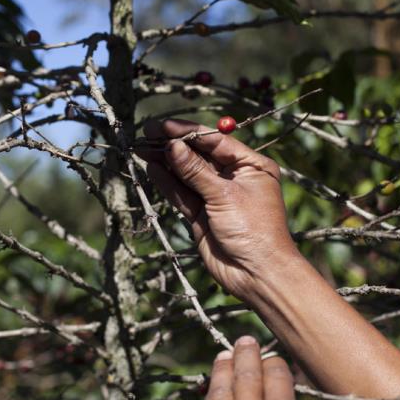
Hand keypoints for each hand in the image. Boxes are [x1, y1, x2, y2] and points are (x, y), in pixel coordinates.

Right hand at [139, 119, 299, 300]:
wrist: (257, 274)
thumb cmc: (254, 230)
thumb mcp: (225, 195)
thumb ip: (195, 171)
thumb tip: (172, 145)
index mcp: (250, 165)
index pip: (215, 141)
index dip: (187, 132)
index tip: (162, 126)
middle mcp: (234, 177)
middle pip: (199, 155)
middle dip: (173, 145)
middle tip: (146, 133)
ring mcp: (217, 197)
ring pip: (187, 174)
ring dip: (166, 161)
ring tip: (141, 148)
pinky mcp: (202, 215)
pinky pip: (182, 194)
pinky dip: (167, 182)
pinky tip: (152, 168)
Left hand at [189, 336, 309, 399]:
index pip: (276, 375)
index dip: (276, 363)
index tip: (274, 360)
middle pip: (246, 375)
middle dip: (246, 354)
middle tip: (245, 342)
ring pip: (220, 391)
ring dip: (223, 370)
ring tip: (224, 356)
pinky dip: (209, 399)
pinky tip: (211, 392)